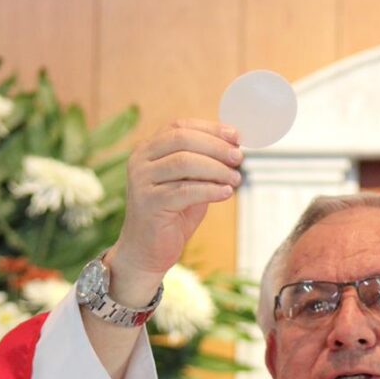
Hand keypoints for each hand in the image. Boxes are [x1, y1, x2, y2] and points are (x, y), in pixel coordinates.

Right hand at [106, 119, 242, 302]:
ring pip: (184, 163)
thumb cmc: (172, 216)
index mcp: (148, 150)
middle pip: (182, 140)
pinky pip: (185, 191)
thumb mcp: (190, 184)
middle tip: (238, 158)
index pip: (180, 127)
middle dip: (216, 147)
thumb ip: (205, 166)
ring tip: (236, 178)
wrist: (147, 252)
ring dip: (216, 169)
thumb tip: (234, 149)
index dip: (211, 129)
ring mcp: (141, 181)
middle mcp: (140, 161)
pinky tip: (226, 193)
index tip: (236, 137)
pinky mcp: (149, 203)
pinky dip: (210, 190)